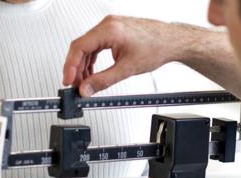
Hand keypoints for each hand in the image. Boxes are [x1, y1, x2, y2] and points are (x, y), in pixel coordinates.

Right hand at [63, 15, 188, 96]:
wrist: (172, 41)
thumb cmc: (156, 47)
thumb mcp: (126, 69)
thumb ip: (103, 81)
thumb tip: (86, 89)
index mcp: (108, 29)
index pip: (79, 47)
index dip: (70, 66)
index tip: (68, 80)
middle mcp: (107, 24)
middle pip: (81, 47)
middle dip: (77, 69)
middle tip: (76, 86)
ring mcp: (110, 27)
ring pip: (88, 47)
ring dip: (84, 66)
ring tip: (85, 83)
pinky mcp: (114, 31)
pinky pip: (96, 45)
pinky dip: (92, 60)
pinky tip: (93, 72)